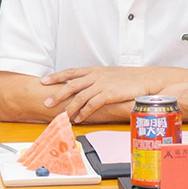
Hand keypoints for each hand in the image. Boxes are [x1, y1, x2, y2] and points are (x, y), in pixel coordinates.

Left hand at [40, 66, 154, 122]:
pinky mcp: (109, 94)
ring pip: (80, 96)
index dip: (56, 76)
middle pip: (71, 84)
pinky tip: (79, 118)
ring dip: (69, 107)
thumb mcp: (107, 73)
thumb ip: (94, 78)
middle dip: (57, 93)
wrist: (144, 79)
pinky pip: (92, 104)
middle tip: (47, 102)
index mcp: (93, 70)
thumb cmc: (127, 78)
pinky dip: (84, 112)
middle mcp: (95, 76)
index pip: (71, 71)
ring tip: (61, 115)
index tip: (44, 80)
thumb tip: (83, 84)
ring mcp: (102, 84)